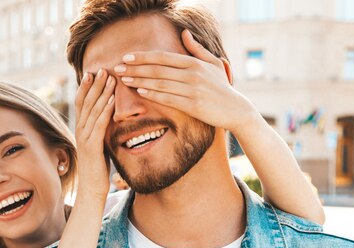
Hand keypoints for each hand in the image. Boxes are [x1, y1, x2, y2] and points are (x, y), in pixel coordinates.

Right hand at [74, 69, 115, 198]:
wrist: (91, 189)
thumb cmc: (98, 168)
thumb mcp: (100, 144)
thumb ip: (101, 131)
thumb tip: (109, 119)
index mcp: (82, 129)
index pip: (82, 102)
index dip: (87, 86)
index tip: (95, 71)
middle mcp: (80, 130)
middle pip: (86, 101)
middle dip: (95, 83)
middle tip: (104, 67)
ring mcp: (85, 137)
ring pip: (92, 109)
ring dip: (102, 92)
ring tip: (110, 77)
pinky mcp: (92, 146)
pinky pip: (99, 124)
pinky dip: (105, 110)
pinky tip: (112, 99)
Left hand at [114, 30, 257, 134]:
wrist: (236, 109)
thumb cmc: (222, 86)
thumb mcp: (213, 63)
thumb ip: (197, 49)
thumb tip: (184, 33)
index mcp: (194, 62)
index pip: (162, 57)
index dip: (142, 56)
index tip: (126, 57)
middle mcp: (192, 74)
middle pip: (157, 69)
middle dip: (135, 68)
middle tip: (118, 68)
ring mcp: (192, 90)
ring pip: (160, 83)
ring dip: (139, 81)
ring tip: (124, 79)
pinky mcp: (193, 105)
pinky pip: (168, 98)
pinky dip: (153, 94)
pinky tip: (140, 92)